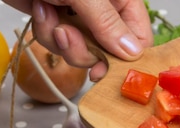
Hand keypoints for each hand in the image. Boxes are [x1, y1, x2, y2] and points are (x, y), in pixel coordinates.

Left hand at [3, 0, 153, 79]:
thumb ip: (108, 23)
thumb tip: (131, 52)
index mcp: (122, 0)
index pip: (139, 37)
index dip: (125, 57)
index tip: (105, 69)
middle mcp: (105, 12)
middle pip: (108, 51)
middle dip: (83, 49)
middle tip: (66, 34)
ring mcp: (81, 18)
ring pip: (82, 51)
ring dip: (60, 40)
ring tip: (48, 13)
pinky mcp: (59, 23)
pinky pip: (59, 44)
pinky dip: (46, 32)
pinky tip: (40, 9)